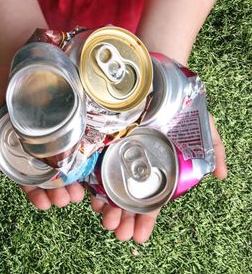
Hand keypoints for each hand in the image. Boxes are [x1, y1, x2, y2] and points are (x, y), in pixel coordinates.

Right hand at [0, 66, 85, 209]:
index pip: (26, 177)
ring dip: (73, 183)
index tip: (44, 204)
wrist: (20, 56)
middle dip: (57, 193)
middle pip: (50, 176)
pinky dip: (86, 160)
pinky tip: (91, 171)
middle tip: (66, 201)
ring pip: (67, 164)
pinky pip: (81, 143)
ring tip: (79, 194)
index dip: (34, 194)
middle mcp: (38, 144)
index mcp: (17, 148)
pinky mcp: (73, 119)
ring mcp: (57, 132)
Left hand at [89, 114, 226, 242]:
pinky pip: (91, 164)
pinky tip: (88, 197)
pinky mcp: (99, 140)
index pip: (150, 199)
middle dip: (122, 218)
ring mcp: (115, 153)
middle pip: (126, 197)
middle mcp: (135, 163)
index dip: (144, 219)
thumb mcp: (202, 126)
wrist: (157, 75)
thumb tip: (223, 175)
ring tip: (105, 220)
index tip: (139, 237)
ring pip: (107, 186)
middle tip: (118, 232)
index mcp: (156, 167)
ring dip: (105, 207)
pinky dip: (89, 183)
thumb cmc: (180, 102)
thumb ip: (213, 149)